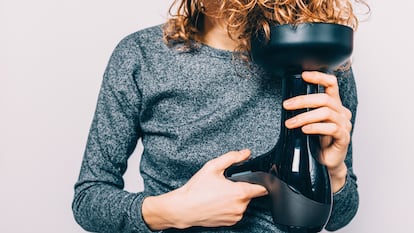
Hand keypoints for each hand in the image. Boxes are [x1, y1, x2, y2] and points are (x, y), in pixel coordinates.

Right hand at [142, 150, 267, 229]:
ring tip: (220, 193)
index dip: (260, 182)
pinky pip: (236, 212)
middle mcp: (240, 206)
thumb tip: (246, 153)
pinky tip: (218, 202)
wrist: (184, 209)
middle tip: (226, 184)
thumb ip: (232, 157)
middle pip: (251, 195)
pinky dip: (231, 207)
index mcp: (240, 192)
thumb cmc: (196, 189)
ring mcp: (236, 216)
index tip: (254, 179)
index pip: (263, 188)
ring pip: (243, 203)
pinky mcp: (231, 222)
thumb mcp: (213, 167)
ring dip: (236, 198)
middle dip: (242, 188)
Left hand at [283, 71, 351, 191]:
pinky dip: (315, 128)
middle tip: (286, 105)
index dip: (319, 77)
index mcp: (334, 104)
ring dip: (304, 117)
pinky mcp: (344, 138)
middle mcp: (341, 112)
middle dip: (303, 100)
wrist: (325, 163)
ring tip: (290, 124)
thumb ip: (304, 110)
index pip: (331, 84)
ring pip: (326, 113)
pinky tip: (304, 130)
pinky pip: (331, 129)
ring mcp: (344, 125)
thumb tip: (286, 101)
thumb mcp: (309, 122)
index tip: (303, 75)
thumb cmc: (316, 141)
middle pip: (324, 99)